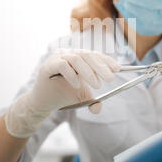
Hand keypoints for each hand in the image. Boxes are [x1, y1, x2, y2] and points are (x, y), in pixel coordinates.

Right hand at [5, 48, 119, 137]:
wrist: (43, 103)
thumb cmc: (63, 94)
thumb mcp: (82, 98)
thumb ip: (92, 100)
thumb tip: (98, 107)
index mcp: (77, 57)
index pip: (93, 55)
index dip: (106, 60)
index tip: (118, 69)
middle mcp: (67, 54)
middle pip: (87, 55)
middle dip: (101, 67)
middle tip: (111, 79)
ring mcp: (57, 58)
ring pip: (76, 59)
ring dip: (89, 72)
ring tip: (97, 85)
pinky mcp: (47, 65)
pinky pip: (62, 65)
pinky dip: (72, 75)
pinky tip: (77, 85)